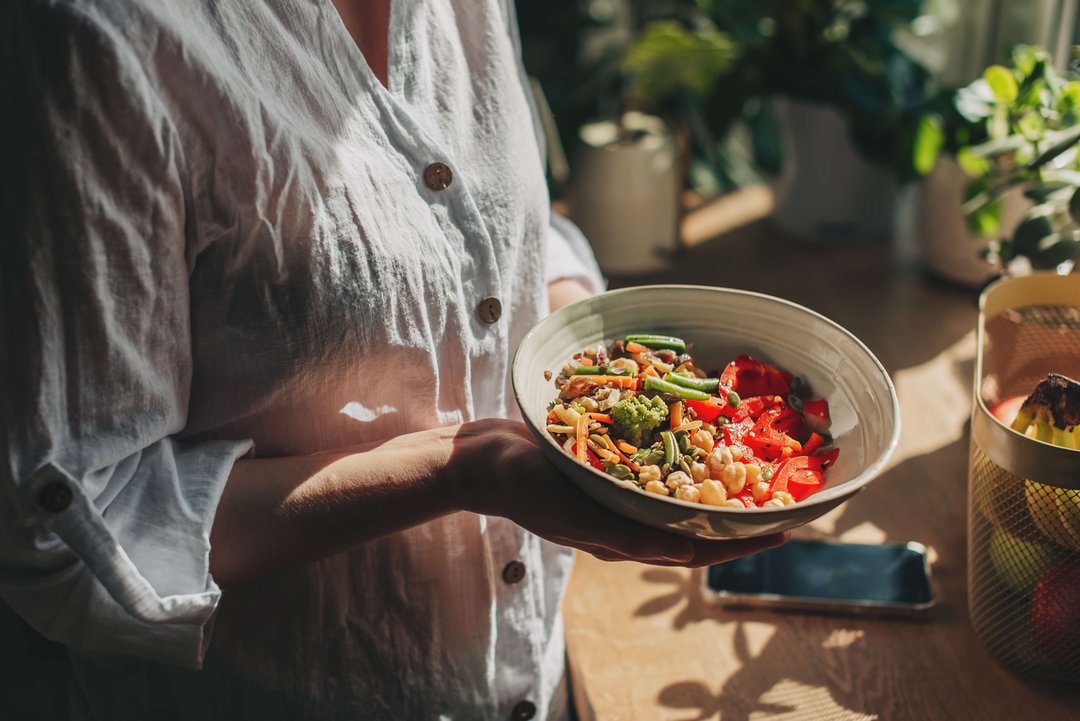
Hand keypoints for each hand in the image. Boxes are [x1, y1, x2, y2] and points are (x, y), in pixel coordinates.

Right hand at [449, 419, 788, 566]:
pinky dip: (678, 449)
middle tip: (781, 490)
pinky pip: (650, 460)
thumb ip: (629, 534)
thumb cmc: (521, 486)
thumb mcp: (574, 511)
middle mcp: (623, 516)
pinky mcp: (601, 463)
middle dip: (737, 509)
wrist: (477, 458)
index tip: (786, 528)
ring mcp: (612, 490)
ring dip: (712, 477)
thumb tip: (689, 550)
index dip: (742, 542)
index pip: (696, 550)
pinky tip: (694, 427)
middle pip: (694, 519)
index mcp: (622, 539)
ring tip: (749, 458)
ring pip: (675, 488)